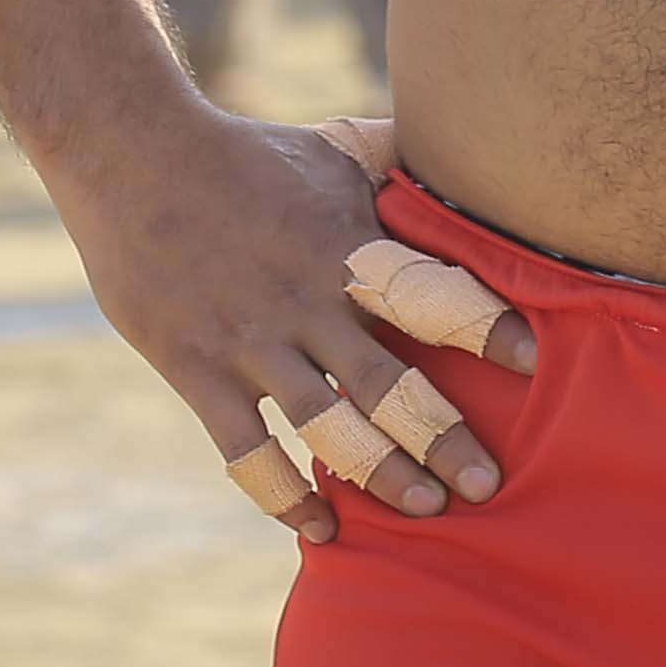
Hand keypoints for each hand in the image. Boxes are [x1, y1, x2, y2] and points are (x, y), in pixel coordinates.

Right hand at [49, 103, 532, 544]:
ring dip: (380, 473)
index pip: (427, 293)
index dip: (482, 326)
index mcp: (345, 247)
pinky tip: (321, 525)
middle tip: (485, 484)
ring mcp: (250, 343)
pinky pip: (248, 451)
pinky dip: (284, 495)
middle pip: (387, 383)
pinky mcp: (197, 371)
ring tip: (428, 508)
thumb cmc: (247, 153)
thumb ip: (400, 161)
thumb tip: (465, 142)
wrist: (134, 155)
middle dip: (442, 437)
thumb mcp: (333, 147)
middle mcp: (305, 301)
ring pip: (327, 427)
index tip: (531, 362)